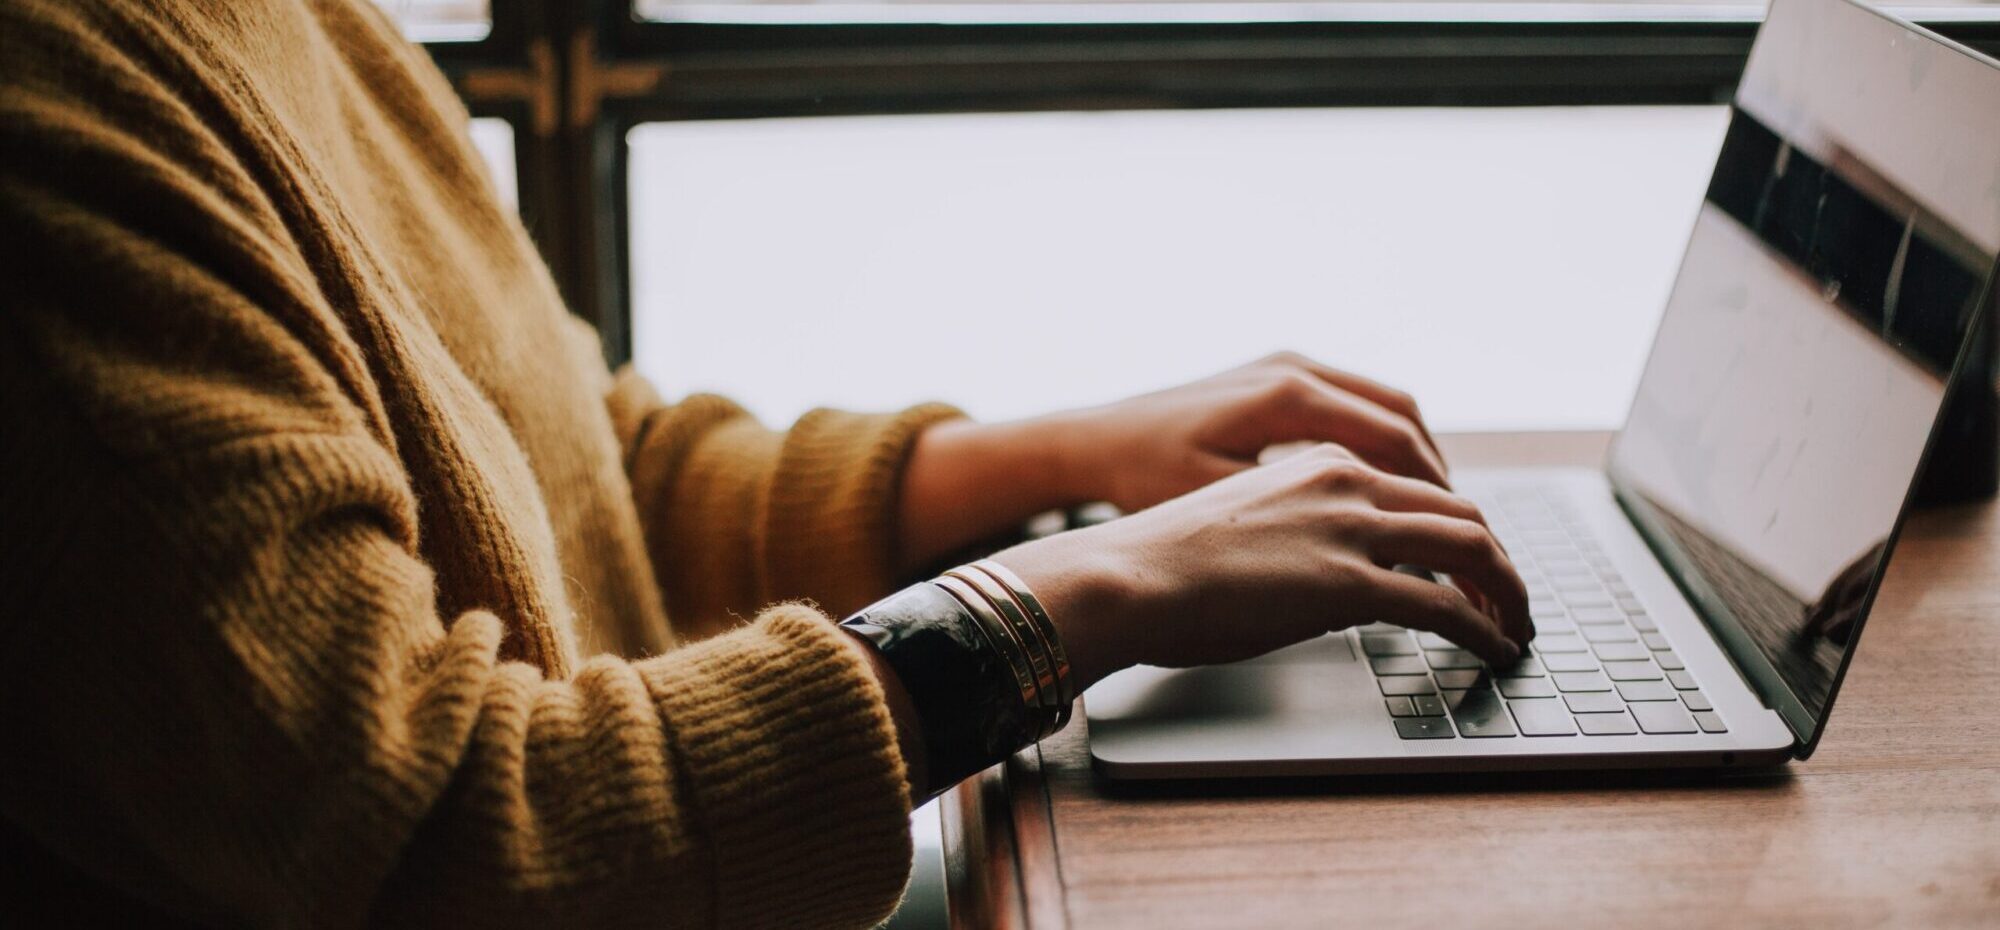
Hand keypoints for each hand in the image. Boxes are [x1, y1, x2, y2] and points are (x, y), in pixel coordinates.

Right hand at [992, 444, 1531, 689]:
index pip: (1418, 486)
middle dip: (1499, 559)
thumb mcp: (1244, 522)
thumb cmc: (1163, 561)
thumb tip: (1326, 576)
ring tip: (1515, 626)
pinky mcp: (1349, 583)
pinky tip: (1493, 649)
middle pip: (1461, 511)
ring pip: (1471, 548)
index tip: (1471, 563)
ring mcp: (1351, 528)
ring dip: (1507, 591)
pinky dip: (1484, 628)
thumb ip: (1299, 531)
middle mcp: (1346, 481)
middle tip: (1510, 598)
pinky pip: (1446, 606)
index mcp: (1319, 461)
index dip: (1458, 527)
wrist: (1125, 575)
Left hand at [1045, 352, 1448, 512]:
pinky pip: (1353, 402)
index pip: (1394, 441)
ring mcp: (1286, 365)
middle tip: (1462, 529)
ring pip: (1383, 405)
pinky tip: (1385, 485)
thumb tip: (1375, 551)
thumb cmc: (1144, 477)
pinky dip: (1382, 441)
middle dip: (1438, 476)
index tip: (1458, 536)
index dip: (1436, 493)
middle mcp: (1294, 368)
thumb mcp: (1222, 505)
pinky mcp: (1275, 375)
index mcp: (1287, 396)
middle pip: (1401, 417)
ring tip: (1435, 512)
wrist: (1094, 440)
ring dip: (1415, 456)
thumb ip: (1299, 519)